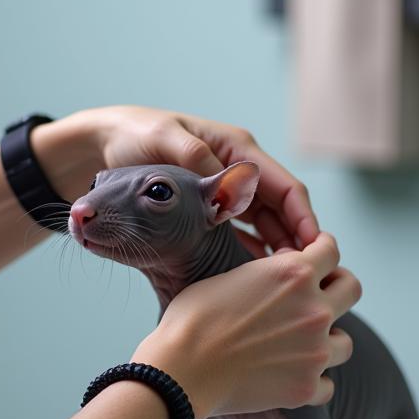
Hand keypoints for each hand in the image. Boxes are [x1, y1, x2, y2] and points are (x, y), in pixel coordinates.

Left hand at [33, 105, 318, 254]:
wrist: (102, 144)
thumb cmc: (135, 134)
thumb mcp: (164, 138)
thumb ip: (195, 156)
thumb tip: (226, 182)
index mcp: (237, 149)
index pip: (284, 187)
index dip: (304, 218)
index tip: (315, 248)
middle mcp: (237, 170)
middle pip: (280, 211)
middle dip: (295, 242)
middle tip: (303, 277)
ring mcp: (223, 190)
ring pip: (263, 224)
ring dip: (275, 251)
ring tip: (280, 284)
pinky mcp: (207, 208)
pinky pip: (237, 233)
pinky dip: (248, 253)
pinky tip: (251, 278)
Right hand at [133, 232, 359, 418]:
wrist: (182, 369)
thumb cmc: (193, 320)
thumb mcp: (229, 277)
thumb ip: (265, 274)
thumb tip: (275, 277)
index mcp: (294, 274)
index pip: (331, 251)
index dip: (322, 252)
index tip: (315, 260)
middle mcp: (314, 309)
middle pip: (352, 289)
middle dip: (337, 289)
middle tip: (317, 298)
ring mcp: (315, 351)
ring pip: (345, 343)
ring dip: (327, 341)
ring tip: (302, 346)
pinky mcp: (306, 387)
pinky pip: (328, 385)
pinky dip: (313, 382)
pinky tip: (292, 377)